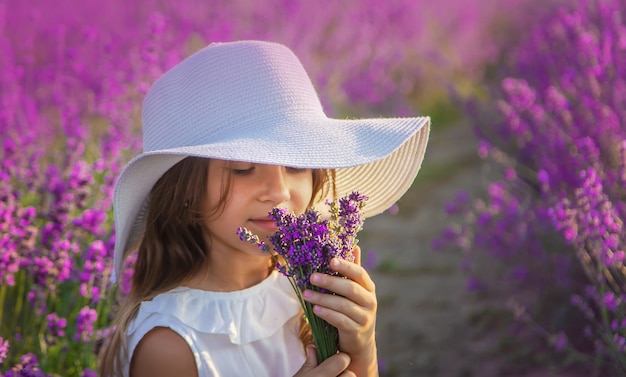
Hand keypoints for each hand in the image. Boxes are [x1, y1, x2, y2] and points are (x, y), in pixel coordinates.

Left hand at [303, 246, 378, 375]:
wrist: (360, 341)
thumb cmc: (353, 309)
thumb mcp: (355, 290)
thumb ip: (352, 270)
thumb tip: (354, 246)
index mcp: (368, 287)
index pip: (359, 273)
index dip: (345, 266)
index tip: (330, 260)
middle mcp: (369, 301)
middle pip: (350, 288)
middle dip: (330, 282)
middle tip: (312, 277)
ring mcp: (364, 317)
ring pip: (343, 305)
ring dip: (323, 298)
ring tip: (306, 294)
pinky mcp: (356, 331)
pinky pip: (340, 320)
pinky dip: (327, 314)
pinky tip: (315, 309)